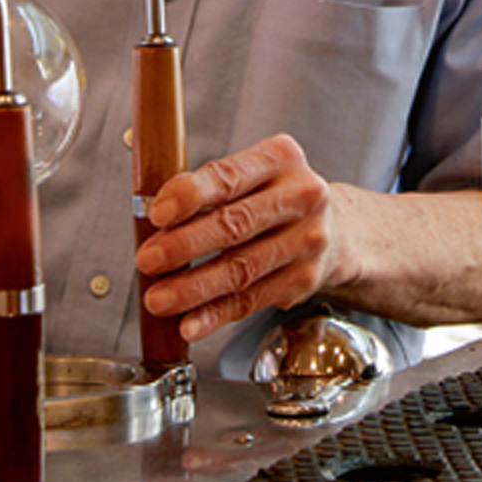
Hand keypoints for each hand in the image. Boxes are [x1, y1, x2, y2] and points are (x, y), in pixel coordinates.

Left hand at [134, 134, 353, 345]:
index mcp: (280, 158)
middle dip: (184, 246)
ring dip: (194, 288)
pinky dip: (216, 315)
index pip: (229, 176)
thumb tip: (157, 215)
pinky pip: (252, 301)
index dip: (190, 196)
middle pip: (235, 225)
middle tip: (147, 260)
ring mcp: (307, 240)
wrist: (334, 228)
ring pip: (241, 269)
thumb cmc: (274, 197)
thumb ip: (207, 189)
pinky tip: (190, 323)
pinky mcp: (304, 280)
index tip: (158, 214)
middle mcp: (301, 197)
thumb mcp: (250, 175)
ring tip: (159, 298)